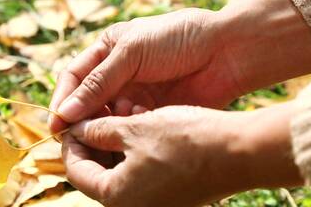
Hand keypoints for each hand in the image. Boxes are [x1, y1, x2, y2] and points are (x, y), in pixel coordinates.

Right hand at [49, 0, 310, 131]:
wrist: (226, 51)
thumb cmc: (178, 39)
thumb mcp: (132, 52)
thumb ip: (98, 83)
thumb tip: (64, 113)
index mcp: (107, 50)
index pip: (74, 77)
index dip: (63, 99)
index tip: (56, 124)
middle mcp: (118, 73)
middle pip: (88, 101)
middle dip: (84, 118)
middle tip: (80, 137)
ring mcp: (136, 93)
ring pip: (109, 117)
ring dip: (109, 123)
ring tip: (118, 124)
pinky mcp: (153, 111)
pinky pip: (131, 125)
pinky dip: (131, 126)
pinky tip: (141, 121)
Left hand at [63, 104, 303, 206]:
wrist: (239, 152)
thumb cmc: (186, 140)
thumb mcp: (134, 128)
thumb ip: (99, 130)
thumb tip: (78, 128)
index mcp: (117, 197)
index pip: (76, 171)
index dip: (70, 141)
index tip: (72, 119)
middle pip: (98, 172)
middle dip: (94, 140)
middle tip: (95, 113)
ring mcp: (156, 202)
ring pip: (121, 168)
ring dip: (116, 141)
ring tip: (121, 112)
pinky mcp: (173, 193)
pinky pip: (143, 171)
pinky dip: (136, 148)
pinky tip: (143, 122)